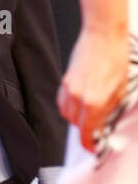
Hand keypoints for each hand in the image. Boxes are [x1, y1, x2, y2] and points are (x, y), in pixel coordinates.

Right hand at [57, 25, 130, 150]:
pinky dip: (69, 106)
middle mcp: (79, 98)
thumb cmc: (116, 57)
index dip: (89, 144)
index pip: (87, 132)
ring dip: (76, 118)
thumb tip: (104, 122)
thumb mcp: (122, 88)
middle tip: (95, 128)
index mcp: (95, 102)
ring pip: (66, 114)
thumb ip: (110, 109)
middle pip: (75, 125)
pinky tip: (80, 101)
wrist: (104, 35)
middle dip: (84, 129)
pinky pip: (62, 101)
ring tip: (88, 113)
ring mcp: (69, 88)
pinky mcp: (65, 80)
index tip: (92, 148)